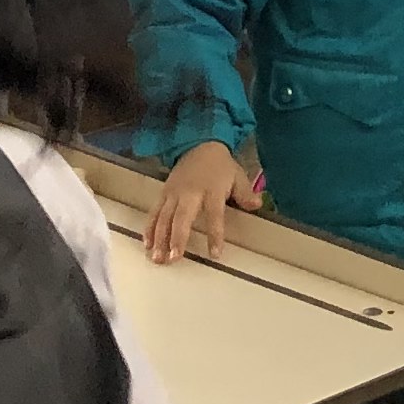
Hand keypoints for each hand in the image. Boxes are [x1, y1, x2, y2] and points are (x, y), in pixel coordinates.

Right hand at [145, 142, 259, 261]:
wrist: (199, 145)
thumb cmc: (220, 166)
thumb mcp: (238, 176)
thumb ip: (245, 193)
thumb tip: (257, 205)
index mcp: (212, 190)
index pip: (214, 214)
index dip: (214, 234)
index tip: (215, 254)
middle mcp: (190, 192)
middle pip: (182, 217)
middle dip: (177, 238)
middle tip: (174, 258)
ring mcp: (174, 193)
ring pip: (164, 217)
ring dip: (159, 238)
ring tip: (158, 258)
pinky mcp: (163, 193)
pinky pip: (154, 212)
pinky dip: (149, 228)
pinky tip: (147, 244)